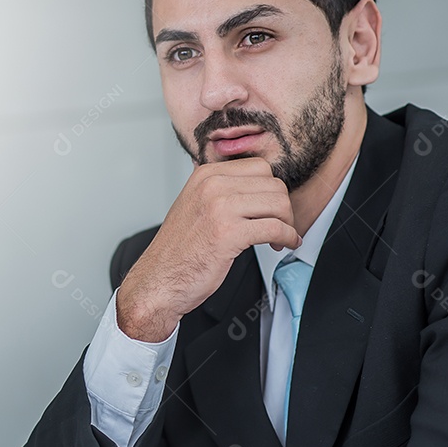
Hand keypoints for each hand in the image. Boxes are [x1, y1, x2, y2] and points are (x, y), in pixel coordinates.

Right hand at [117, 157, 300, 341]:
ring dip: (288, 223)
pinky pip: (275, 228)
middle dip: (283, 207)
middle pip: (273, 183)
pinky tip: (283, 245)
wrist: (159, 279)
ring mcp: (219, 207)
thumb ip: (218, 189)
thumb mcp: (194, 204)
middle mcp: (212, 186)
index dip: (272, 189)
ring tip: (280, 237)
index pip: (259, 167)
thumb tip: (252, 182)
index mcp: (205, 175)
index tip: (272, 206)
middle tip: (280, 224)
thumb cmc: (178, 250)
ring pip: (278, 203)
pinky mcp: (229, 233)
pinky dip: (288, 238)